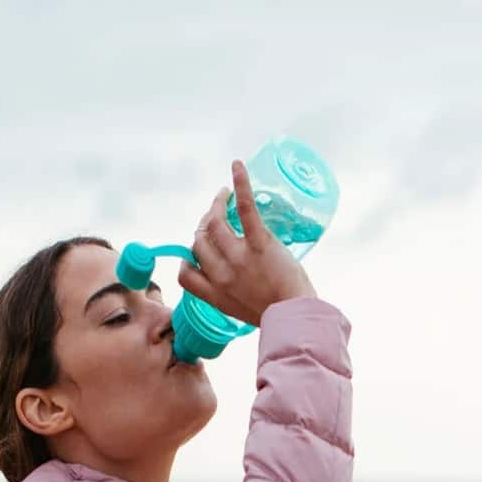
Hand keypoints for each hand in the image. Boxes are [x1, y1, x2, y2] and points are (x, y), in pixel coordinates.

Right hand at [176, 159, 317, 327]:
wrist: (297, 315)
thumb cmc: (275, 315)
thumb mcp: (240, 312)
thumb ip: (228, 295)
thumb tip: (230, 282)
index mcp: (214, 294)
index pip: (185, 273)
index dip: (188, 260)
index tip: (197, 254)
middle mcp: (220, 274)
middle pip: (199, 241)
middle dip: (204, 225)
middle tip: (216, 214)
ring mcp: (238, 257)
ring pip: (213, 222)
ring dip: (216, 204)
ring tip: (223, 194)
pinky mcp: (259, 243)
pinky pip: (244, 209)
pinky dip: (240, 184)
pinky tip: (237, 166)